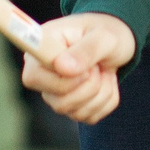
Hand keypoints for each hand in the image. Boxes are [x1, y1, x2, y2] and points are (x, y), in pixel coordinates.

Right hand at [20, 12, 135, 124]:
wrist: (116, 44)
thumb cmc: (106, 33)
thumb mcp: (104, 36)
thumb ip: (86, 50)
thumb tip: (62, 67)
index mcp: (42, 48)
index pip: (33, 78)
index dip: (62, 80)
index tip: (87, 68)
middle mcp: (42, 72)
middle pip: (58, 102)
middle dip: (89, 87)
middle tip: (98, 66)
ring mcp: (54, 92)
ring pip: (75, 112)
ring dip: (101, 93)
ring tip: (103, 70)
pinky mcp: (70, 106)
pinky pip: (89, 117)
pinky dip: (106, 101)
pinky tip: (105, 81)